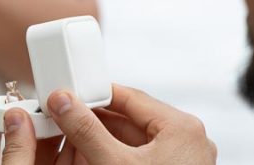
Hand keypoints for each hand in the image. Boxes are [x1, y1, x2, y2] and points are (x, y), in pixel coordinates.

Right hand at [0, 84, 217, 164]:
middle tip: (68, 119)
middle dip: (96, 121)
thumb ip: (86, 131)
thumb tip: (65, 104)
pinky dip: (116, 156)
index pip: (129, 96)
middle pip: (130, 118)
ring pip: (134, 139)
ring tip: (76, 140)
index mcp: (182, 127)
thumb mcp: (114, 164)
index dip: (95, 95)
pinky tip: (94, 159)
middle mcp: (188, 141)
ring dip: (103, 139)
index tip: (71, 98)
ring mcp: (183, 160)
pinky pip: (141, 156)